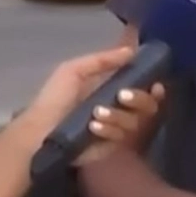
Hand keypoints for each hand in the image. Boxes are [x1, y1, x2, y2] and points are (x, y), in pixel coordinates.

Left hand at [21, 46, 164, 164]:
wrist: (41, 131)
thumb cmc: (55, 98)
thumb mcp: (73, 71)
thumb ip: (102, 60)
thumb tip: (132, 50)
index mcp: (112, 85)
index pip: (144, 84)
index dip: (153, 84)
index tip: (154, 84)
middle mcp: (119, 106)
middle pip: (148, 104)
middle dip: (139, 98)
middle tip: (122, 96)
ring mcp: (117, 127)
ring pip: (136, 121)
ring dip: (118, 115)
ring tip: (95, 114)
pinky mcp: (111, 146)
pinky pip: (122, 136)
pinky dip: (109, 129)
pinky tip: (92, 128)